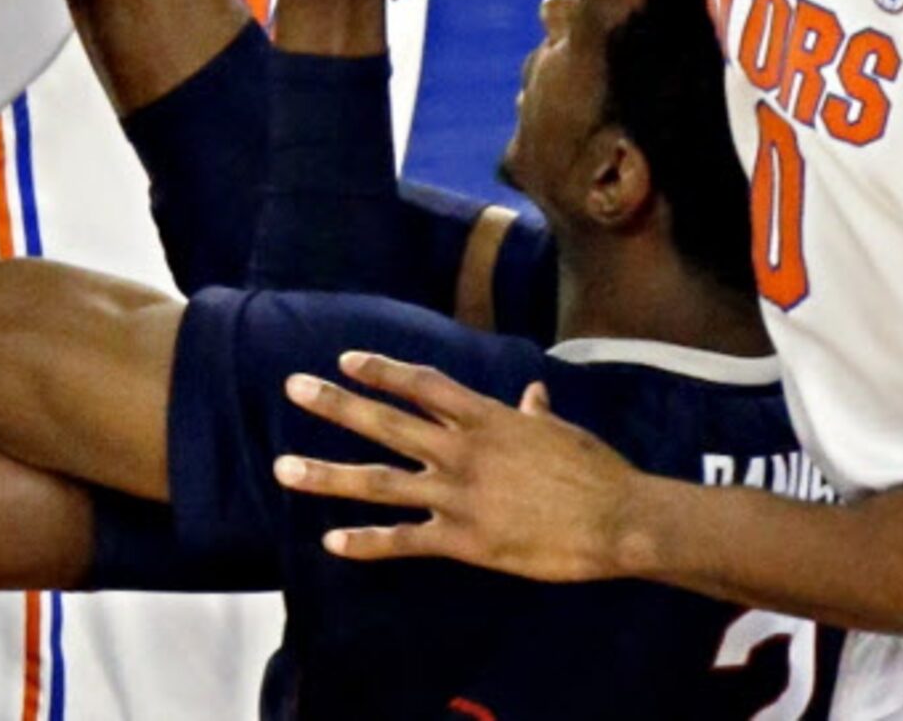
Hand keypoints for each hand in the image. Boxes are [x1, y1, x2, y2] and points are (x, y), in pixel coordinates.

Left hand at [273, 351, 639, 579]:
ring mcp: (458, 495)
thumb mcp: (562, 432)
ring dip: (327, 474)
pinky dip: (367, 542)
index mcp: (485, 418)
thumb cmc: (596, 471)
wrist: (618, 520)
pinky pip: (405, 540)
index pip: (421, 385)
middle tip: (292, 387)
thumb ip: (535, 413)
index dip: (381, 370)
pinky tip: (332, 542)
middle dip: (336, 404)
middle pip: (385, 422)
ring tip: (284, 468)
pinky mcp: (464, 540)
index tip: (345, 360)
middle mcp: (461, 450)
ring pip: (379, 481)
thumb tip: (533, 394)